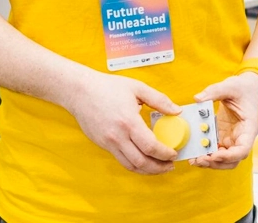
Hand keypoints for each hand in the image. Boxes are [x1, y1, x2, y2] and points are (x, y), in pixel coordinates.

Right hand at [63, 71, 181, 174]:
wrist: (80, 91)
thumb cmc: (107, 87)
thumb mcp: (138, 88)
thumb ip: (160, 100)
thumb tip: (177, 111)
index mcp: (129, 121)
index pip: (150, 146)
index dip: (165, 154)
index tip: (174, 154)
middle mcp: (118, 136)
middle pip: (141, 162)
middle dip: (159, 167)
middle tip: (170, 165)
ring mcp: (108, 142)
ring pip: (130, 165)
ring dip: (147, 170)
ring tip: (159, 167)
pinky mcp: (102, 145)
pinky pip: (121, 160)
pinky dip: (134, 165)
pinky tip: (143, 161)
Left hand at [189, 73, 257, 168]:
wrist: (247, 88)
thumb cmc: (243, 88)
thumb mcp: (230, 86)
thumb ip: (214, 91)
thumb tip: (197, 99)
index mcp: (248, 128)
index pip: (243, 150)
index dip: (229, 156)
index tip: (213, 155)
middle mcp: (242, 138)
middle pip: (233, 160)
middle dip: (216, 163)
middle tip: (199, 159)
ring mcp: (233, 139)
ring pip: (224, 160)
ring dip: (210, 162)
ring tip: (195, 159)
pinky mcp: (224, 137)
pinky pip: (216, 151)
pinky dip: (207, 155)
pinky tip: (196, 152)